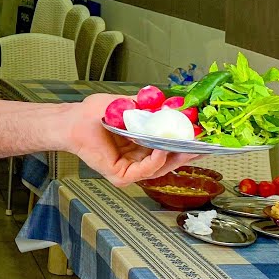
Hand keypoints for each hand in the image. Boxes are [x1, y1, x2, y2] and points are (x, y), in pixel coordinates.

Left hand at [61, 94, 199, 186]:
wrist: (73, 121)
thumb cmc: (94, 114)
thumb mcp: (127, 105)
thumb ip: (149, 107)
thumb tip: (171, 103)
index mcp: (141, 145)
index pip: (169, 147)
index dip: (186, 141)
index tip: (202, 134)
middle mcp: (138, 159)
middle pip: (169, 160)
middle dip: (188, 152)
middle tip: (205, 144)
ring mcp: (130, 169)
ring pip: (160, 167)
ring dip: (176, 156)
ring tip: (189, 146)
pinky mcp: (121, 175)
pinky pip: (144, 171)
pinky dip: (155, 162)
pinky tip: (162, 151)